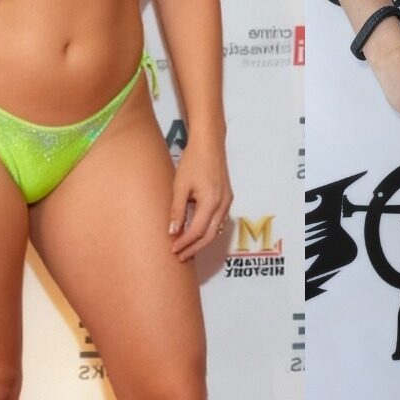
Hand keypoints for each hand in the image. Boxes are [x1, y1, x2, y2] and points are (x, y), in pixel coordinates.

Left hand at [168, 143, 231, 261]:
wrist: (209, 144)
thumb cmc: (193, 161)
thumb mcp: (180, 186)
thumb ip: (177, 210)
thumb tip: (173, 232)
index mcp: (211, 202)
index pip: (197, 231)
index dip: (184, 243)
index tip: (172, 249)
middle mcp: (223, 204)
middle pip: (209, 236)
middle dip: (194, 248)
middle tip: (180, 256)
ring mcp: (227, 201)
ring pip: (216, 230)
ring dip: (201, 241)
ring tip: (186, 247)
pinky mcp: (227, 197)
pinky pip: (219, 220)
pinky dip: (208, 230)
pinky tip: (197, 232)